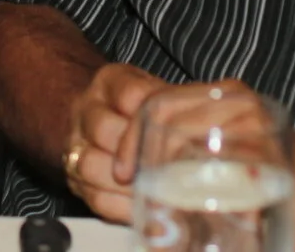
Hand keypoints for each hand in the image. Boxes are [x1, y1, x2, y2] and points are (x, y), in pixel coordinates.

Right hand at [59, 63, 167, 222]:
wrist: (101, 119)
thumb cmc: (140, 109)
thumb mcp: (155, 92)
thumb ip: (176, 102)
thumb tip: (219, 118)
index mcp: (110, 82)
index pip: (130, 95)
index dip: (154, 118)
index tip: (180, 135)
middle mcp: (86, 109)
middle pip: (104, 129)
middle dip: (138, 153)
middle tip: (171, 169)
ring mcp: (75, 144)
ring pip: (91, 164)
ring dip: (127, 184)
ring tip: (158, 194)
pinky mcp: (74, 177)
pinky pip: (94, 197)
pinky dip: (122, 209)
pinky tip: (146, 213)